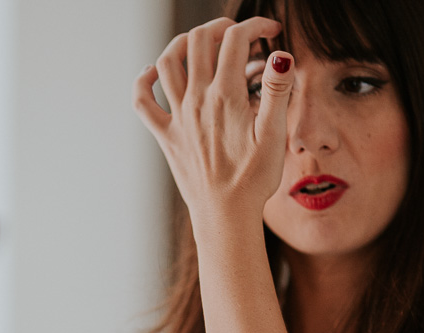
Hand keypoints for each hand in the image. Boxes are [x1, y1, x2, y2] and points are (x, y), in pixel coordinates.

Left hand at [133, 17, 294, 221]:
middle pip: (198, 41)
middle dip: (220, 27)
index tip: (271, 31)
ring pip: (168, 62)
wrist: (225, 216)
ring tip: (202, 43)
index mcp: (226, 97)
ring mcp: (178, 118)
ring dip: (183, 43)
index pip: (236, 39)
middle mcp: (197, 101)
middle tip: (239, 35)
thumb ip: (278, 92)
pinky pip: (142, 101)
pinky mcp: (166, 136)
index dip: (256, 25)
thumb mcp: (275, 136)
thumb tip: (281, 55)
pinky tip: (154, 72)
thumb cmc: (253, 181)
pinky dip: (143, 80)